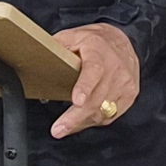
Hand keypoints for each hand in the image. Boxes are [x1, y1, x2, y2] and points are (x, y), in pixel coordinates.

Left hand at [52, 20, 140, 138]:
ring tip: (65, 127)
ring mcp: (125, 83)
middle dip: (75, 118)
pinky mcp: (130, 94)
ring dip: (81, 122)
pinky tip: (82, 120)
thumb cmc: (95, 41)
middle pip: (96, 99)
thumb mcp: (72, 36)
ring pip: (102, 110)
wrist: (123, 40)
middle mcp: (115, 68)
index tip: (76, 101)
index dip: (84, 87)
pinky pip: (110, 114)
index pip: (93, 71)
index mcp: (98, 52)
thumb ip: (56, 46)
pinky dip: (94, 120)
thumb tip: (36, 56)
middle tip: (58, 129)